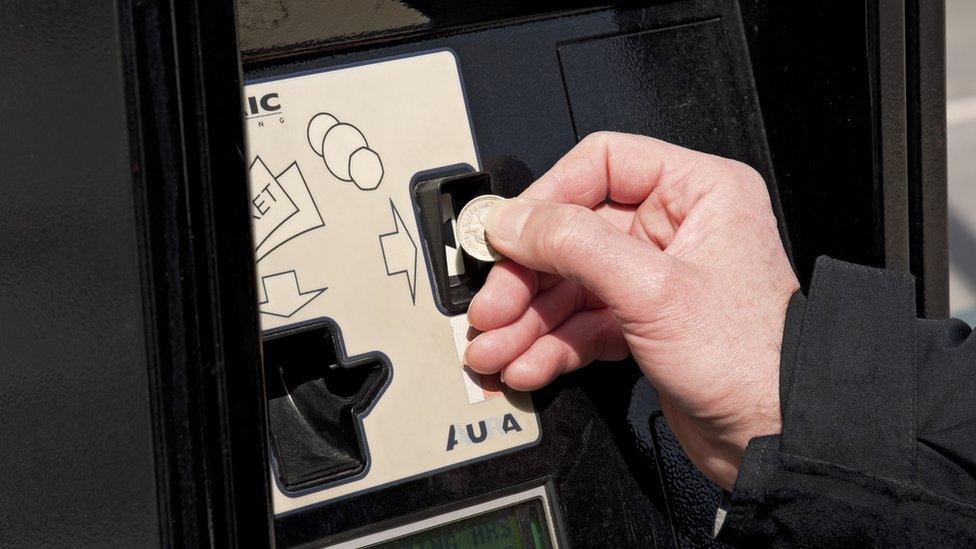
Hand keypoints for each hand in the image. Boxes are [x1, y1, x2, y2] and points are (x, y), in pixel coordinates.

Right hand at [464, 132, 798, 489]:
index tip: (505, 234)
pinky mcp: (644, 323)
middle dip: (525, 278)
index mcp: (697, 193)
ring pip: (572, 284)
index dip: (546, 199)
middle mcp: (676, 229)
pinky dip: (550, 345)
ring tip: (494, 348)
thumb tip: (514, 221)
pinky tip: (527, 364)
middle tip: (491, 307)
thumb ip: (574, 245)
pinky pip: (583, 323)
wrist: (776, 439)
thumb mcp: (652, 290)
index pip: (600, 166)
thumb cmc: (752, 361)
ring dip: (528, 319)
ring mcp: (656, 279)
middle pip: (574, 233)